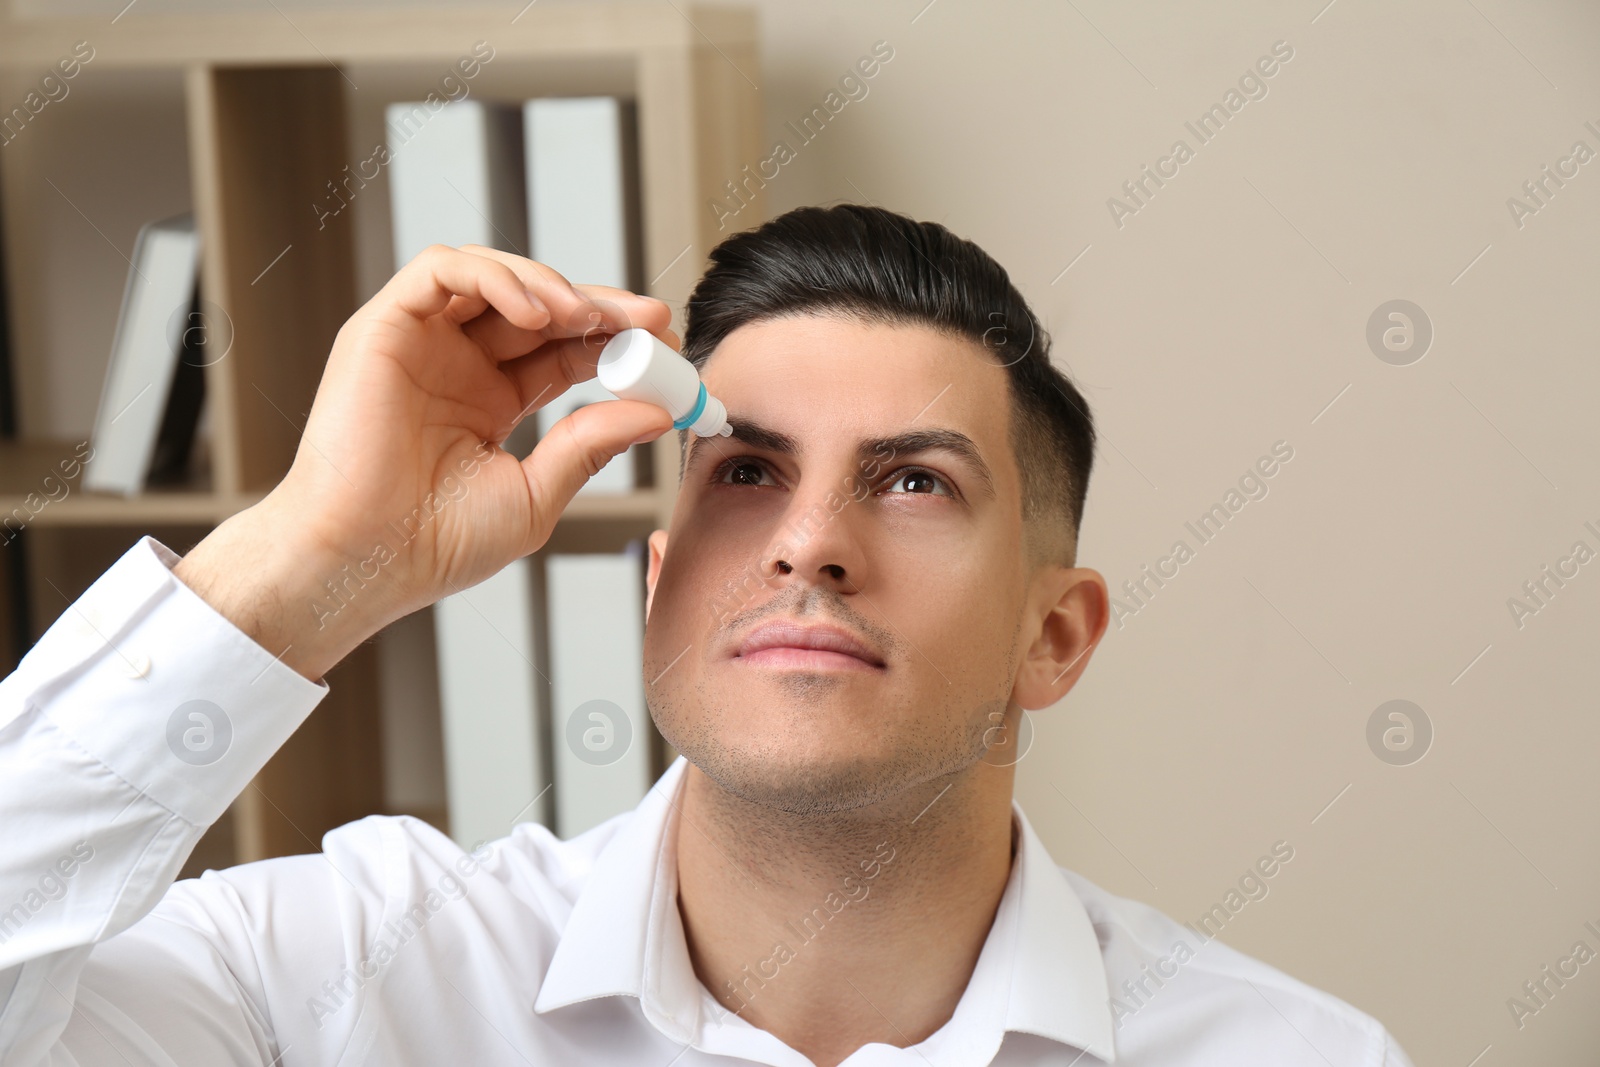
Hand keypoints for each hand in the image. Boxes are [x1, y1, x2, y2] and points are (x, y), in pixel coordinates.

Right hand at [176, 245, 677, 681]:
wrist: (366, 562)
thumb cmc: (435, 544)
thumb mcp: (536, 495)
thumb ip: (591, 445)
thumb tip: (657, 412)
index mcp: (492, 401)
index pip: (565, 351)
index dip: (615, 342)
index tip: (665, 347)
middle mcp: (458, 364)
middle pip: (539, 308)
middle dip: (599, 307)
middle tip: (649, 318)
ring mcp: (420, 343)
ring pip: (493, 277)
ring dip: (550, 286)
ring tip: (589, 317)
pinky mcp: (382, 327)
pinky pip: (440, 272)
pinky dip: (493, 276)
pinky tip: (537, 311)